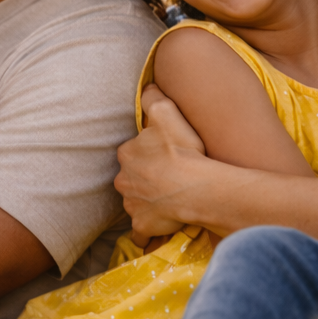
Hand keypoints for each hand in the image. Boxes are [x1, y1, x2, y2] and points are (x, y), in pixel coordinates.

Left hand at [115, 84, 212, 241]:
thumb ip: (153, 98)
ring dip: (148, 201)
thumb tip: (146, 88)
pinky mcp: (142, 225)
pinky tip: (160, 228)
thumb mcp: (166, 113)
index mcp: (126, 154)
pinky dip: (148, 229)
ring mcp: (132, 205)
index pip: (132, 152)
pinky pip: (142, 230)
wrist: (194, 188)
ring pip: (136, 202)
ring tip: (170, 200)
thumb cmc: (182, 150)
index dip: (148, 153)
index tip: (164, 155)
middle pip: (131, 178)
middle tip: (167, 178)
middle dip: (144, 179)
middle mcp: (123, 180)